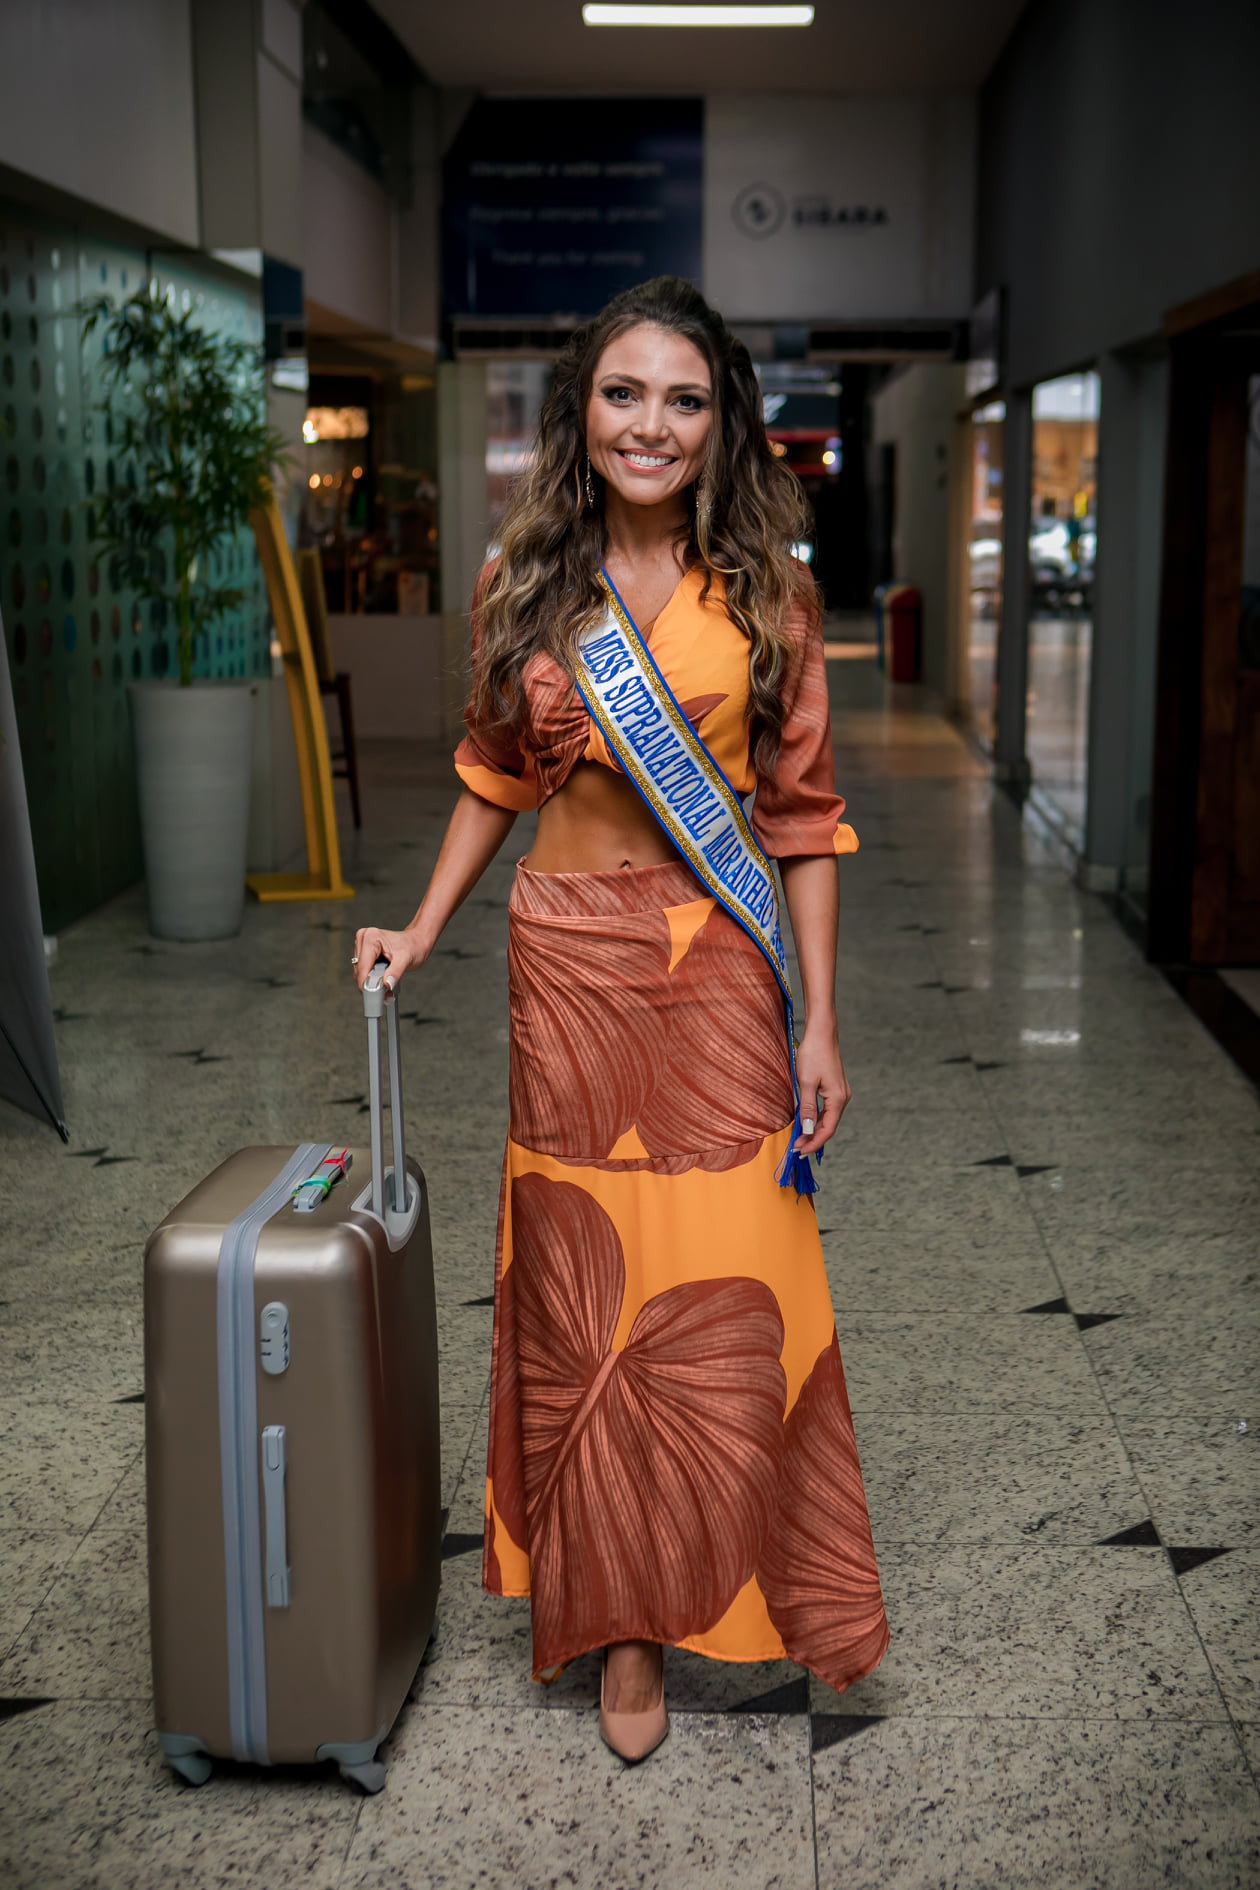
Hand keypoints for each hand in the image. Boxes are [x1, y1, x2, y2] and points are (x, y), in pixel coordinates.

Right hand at [352, 925, 425, 994]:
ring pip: (360, 971)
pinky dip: (371, 977)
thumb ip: (396, 972)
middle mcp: (364, 938)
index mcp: (371, 937)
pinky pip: (363, 969)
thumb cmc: (413, 946)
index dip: (366, 983)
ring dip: (370, 981)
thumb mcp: (407, 959)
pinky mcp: (364, 951)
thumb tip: (386, 984)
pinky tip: (382, 978)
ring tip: (386, 984)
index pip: (362, 966)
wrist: (417, 941)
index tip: (373, 997)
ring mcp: (362, 944)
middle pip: (360, 970)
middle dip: (370, 984)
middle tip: (384, 993)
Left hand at [794, 1021, 850, 1156]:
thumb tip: (808, 1130)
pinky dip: (815, 1117)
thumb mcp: (806, 1082)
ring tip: (798, 1138)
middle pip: (828, 1126)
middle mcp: (842, 1098)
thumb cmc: (813, 1054)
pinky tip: (805, 1121)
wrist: (821, 1033)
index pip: (827, 1130)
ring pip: (827, 1118)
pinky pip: (826, 1108)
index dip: (814, 1143)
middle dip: (812, 1138)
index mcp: (838, 1099)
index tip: (799, 1151)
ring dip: (813, 1129)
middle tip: (795, 1147)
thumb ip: (807, 1108)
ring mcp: (840, 1093)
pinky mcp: (834, 1087)